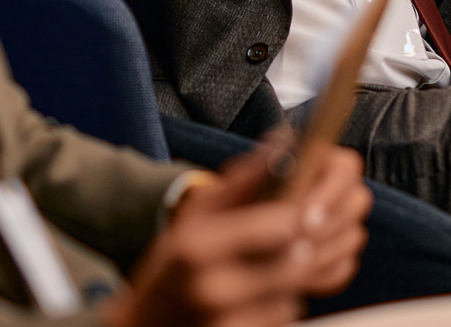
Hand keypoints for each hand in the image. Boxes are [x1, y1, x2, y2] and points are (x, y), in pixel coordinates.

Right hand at [103, 139, 371, 326]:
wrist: (145, 326)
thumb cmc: (171, 265)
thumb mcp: (193, 217)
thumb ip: (242, 181)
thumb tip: (284, 142)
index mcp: (198, 248)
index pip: (279, 226)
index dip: (300, 213)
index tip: (305, 206)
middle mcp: (214, 289)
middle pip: (295, 262)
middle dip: (306, 244)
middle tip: (304, 232)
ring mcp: (228, 322)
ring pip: (294, 291)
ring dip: (295, 275)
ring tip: (273, 263)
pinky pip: (284, 316)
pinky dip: (282, 301)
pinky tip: (261, 292)